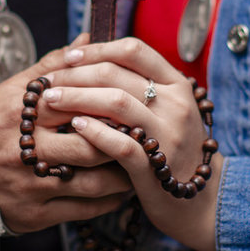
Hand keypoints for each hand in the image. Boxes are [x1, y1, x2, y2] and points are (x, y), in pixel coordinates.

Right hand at [0, 35, 132, 233]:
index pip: (75, 103)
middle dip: (122, 141)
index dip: (109, 103)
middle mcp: (23, 149)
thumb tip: (87, 39)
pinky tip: (123, 190)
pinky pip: (81, 210)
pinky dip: (109, 201)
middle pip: (88, 145)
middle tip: (147, 136)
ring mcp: (29, 185)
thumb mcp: (13, 89)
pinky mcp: (33, 214)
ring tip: (140, 164)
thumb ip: (52, 65)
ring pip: (91, 182)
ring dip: (122, 175)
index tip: (134, 102)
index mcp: (20, 113)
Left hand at [40, 38, 220, 250]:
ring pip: (116, 102)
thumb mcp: (165, 108)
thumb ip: (135, 81)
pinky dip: (94, 131)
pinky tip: (74, 126)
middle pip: (117, 74)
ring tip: (52, 99)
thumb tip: (87, 49)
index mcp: (177, 85)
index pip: (134, 50)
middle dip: (76, 74)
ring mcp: (168, 135)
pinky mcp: (155, 167)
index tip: (70, 58)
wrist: (201, 201)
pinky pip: (120, 143)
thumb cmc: (172, 148)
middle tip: (49, 81)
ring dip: (77, 97)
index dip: (97, 49)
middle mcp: (176, 105)